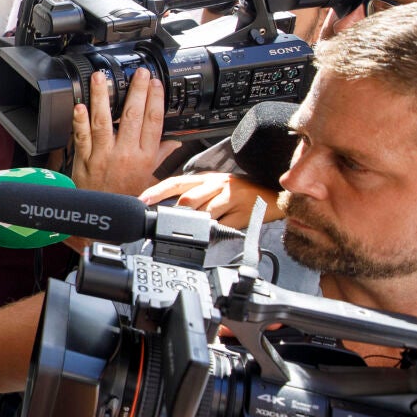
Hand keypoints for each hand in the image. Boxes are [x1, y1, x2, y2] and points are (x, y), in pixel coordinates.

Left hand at [71, 68, 179, 196]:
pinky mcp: (85, 160)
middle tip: (138, 73)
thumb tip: (174, 142)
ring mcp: (104, 156)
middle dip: (136, 91)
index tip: (155, 83)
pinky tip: (80, 106)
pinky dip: (79, 121)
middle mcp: (126, 154)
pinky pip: (82, 137)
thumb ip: (160, 155)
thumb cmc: (125, 195)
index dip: (155, 100)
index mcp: (144, 157)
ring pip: (104, 122)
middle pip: (132, 117)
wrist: (104, 216)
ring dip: (101, 97)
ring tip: (101, 78)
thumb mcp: (150, 176)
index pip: (153, 122)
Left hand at [140, 172, 281, 229]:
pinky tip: (214, 237)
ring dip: (198, 226)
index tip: (142, 201)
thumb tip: (169, 210)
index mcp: (206, 179)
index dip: (157, 191)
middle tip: (170, 228)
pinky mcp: (244, 211)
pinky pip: (224, 227)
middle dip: (178, 216)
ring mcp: (231, 196)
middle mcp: (217, 184)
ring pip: (205, 213)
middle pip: (188, 200)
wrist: (274, 195)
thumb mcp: (216, 189)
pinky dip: (216, 234)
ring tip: (196, 233)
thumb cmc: (242, 194)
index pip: (176, 182)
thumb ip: (195, 197)